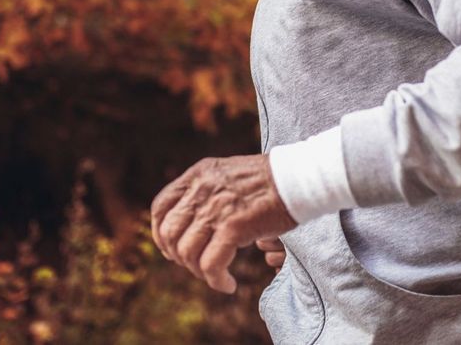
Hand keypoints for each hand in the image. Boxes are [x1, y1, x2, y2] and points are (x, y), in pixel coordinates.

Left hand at [150, 154, 297, 293]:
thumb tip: (193, 225)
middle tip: (196, 266)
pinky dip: (216, 281)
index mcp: (199, 174)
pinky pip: (211, 265)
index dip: (160, 233)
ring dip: (198, 272)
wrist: (300, 177)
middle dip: (178, 256)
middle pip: (170, 233)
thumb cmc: (271, 181)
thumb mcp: (228, 175)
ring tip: (217, 275)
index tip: (171, 250)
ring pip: (187, 252)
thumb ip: (207, 192)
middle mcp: (202, 189)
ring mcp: (216, 208)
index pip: (161, 206)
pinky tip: (228, 285)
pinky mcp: (233, 227)